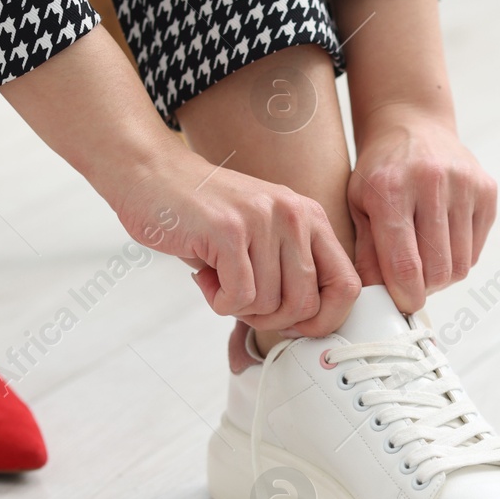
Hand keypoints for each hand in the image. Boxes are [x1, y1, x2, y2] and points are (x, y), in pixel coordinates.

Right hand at [119, 150, 359, 336]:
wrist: (152, 174)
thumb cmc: (205, 214)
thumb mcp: (263, 234)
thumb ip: (290, 270)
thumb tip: (308, 325)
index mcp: (310, 218)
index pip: (347, 285)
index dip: (325, 319)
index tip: (294, 325)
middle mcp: (294, 216)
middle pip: (305, 304)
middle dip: (270, 318)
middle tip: (241, 301)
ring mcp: (263, 220)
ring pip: (268, 304)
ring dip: (237, 307)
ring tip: (218, 279)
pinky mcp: (229, 230)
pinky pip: (239, 297)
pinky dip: (219, 301)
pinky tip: (205, 277)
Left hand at [347, 114, 497, 312]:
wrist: (412, 125)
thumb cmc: (380, 172)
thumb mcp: (359, 205)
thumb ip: (366, 252)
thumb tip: (375, 299)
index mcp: (391, 188)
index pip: (404, 263)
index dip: (405, 295)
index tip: (403, 304)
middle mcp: (431, 182)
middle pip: (438, 268)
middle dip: (424, 288)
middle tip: (412, 284)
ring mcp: (464, 184)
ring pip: (461, 263)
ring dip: (443, 276)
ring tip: (426, 264)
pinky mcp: (486, 189)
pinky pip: (475, 248)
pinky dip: (459, 257)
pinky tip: (442, 244)